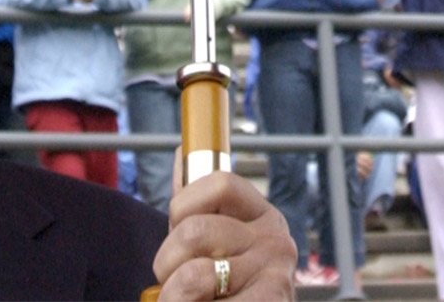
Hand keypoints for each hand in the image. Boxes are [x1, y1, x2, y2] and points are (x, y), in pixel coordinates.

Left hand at [156, 170, 296, 299]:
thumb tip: (180, 155)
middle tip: (174, 285)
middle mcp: (275, 241)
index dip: (184, 204)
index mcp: (262, 217)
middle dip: (167, 263)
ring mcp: (275, 276)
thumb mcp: (216, 245)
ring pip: (193, 276)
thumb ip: (197, 206)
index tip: (178, 230)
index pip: (219, 180)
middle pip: (195, 230)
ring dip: (174, 298)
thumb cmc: (227, 293)